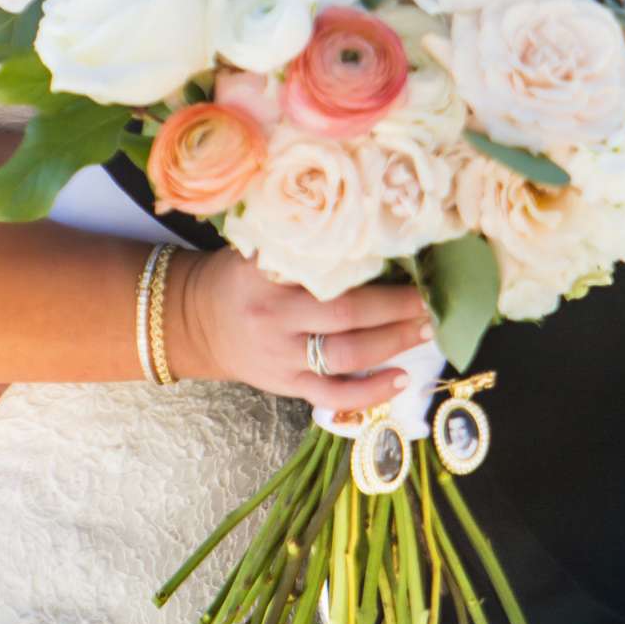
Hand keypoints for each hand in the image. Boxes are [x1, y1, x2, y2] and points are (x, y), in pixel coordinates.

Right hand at [171, 252, 431, 415]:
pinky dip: (370, 391)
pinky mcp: (287, 385)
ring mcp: (281, 356)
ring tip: (424, 330)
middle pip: (345, 313)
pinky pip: (334, 395)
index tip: (405, 255)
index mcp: (265, 273)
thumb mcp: (257, 247)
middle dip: (394, 307)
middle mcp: (273, 316)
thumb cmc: (239, 276)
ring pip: (345, 354)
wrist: (197, 321)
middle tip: (428, 298)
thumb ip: (300, 243)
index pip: (323, 265)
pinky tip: (402, 380)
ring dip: (392, 343)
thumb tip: (365, 227)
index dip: (368, 262)